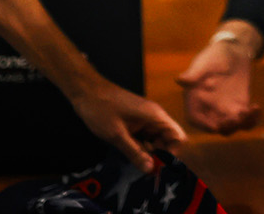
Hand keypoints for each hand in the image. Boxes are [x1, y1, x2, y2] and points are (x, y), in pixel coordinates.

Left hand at [66, 81, 186, 173]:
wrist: (86, 92)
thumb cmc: (101, 109)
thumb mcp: (117, 135)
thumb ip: (135, 153)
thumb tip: (151, 170)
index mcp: (155, 116)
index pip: (177, 136)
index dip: (173, 153)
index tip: (159, 167)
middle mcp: (154, 117)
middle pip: (167, 140)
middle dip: (159, 156)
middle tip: (145, 169)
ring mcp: (144, 120)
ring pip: (155, 141)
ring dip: (148, 153)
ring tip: (135, 163)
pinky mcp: (135, 123)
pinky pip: (144, 138)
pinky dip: (140, 148)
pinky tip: (129, 155)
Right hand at [176, 34, 260, 134]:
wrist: (232, 51)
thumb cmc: (214, 55)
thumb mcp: (204, 62)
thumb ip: (194, 74)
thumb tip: (180, 80)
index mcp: (196, 99)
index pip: (195, 118)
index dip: (203, 125)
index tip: (214, 127)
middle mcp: (209, 108)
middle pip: (215, 126)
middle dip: (225, 128)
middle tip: (235, 120)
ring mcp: (225, 109)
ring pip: (232, 127)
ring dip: (241, 125)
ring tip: (249, 111)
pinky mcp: (240, 106)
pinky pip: (246, 120)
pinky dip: (252, 119)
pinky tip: (256, 108)